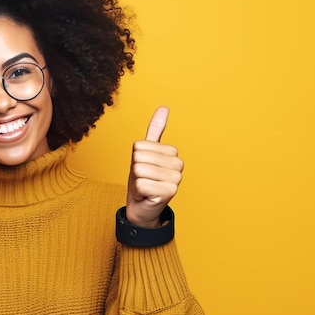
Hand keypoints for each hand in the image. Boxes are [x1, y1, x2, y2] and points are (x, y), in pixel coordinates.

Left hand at [125, 106, 183, 227]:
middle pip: (139, 157)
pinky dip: (138, 192)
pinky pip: (141, 184)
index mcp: (172, 153)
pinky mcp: (169, 193)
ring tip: (145, 187)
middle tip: (144, 179)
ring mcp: (175, 179)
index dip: (135, 159)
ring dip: (137, 181)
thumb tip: (164, 108)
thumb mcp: (145, 153)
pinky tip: (146, 196)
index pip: (139, 146)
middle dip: (136, 170)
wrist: (142, 207)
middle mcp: (178, 165)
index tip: (144, 169)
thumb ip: (155, 131)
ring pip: (139, 170)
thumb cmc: (144, 179)